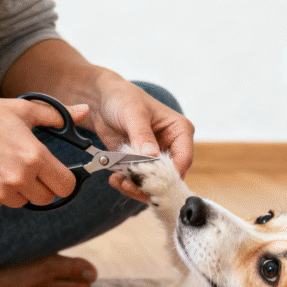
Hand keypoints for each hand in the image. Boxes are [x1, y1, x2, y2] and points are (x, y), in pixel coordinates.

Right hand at [0, 97, 90, 209]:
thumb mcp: (20, 110)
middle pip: (48, 198)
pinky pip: (0, 203)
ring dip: (20, 190)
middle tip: (29, 168)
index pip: (66, 185)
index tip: (57, 173)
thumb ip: (56, 116)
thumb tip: (84, 112)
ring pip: (24, 202)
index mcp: (33, 156)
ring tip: (3, 166)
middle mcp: (18, 178)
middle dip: (43, 186)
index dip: (64, 180)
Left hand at [82, 74, 194, 201]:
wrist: (103, 101)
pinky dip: (128, 184)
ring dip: (137, 188)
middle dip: (151, 184)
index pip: (183, 159)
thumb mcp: (133, 113)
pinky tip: (115, 179)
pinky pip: (139, 182)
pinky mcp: (140, 165)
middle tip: (130, 185)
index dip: (169, 173)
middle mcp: (172, 147)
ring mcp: (156, 158)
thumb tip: (151, 155)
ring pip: (155, 183)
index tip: (149, 180)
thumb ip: (142, 134)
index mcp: (180, 131)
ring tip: (119, 182)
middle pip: (170, 176)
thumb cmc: (124, 98)